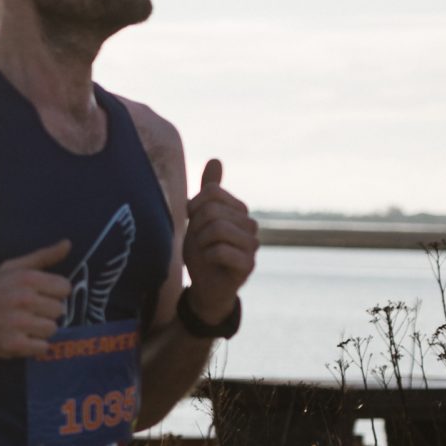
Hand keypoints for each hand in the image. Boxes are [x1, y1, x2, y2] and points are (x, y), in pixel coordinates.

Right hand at [0, 240, 71, 357]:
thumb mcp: (11, 268)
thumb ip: (43, 256)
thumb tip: (67, 244)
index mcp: (26, 278)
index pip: (64, 288)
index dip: (53, 292)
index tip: (39, 295)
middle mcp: (23, 299)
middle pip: (59, 310)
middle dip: (44, 311)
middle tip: (26, 311)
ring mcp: (18, 323)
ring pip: (52, 329)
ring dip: (39, 329)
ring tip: (22, 325)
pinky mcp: (14, 344)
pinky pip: (43, 347)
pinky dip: (33, 346)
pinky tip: (20, 337)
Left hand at [181, 159, 257, 323]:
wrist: (205, 286)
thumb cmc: (202, 250)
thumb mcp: (199, 217)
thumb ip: (208, 191)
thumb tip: (215, 159)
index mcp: (239, 210)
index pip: (213, 191)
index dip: (194, 205)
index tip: (193, 220)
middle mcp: (250, 225)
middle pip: (212, 210)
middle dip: (196, 227)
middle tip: (200, 242)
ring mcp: (252, 245)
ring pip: (217, 228)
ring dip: (201, 242)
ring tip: (205, 251)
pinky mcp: (248, 265)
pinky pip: (220, 251)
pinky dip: (207, 256)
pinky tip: (212, 263)